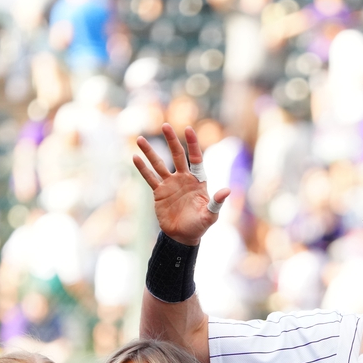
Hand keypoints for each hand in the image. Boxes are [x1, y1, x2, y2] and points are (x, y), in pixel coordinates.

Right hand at [133, 123, 229, 244]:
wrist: (183, 236)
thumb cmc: (200, 225)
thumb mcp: (210, 215)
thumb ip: (216, 202)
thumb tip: (228, 190)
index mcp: (198, 181)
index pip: (196, 159)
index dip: (193, 144)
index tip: (189, 129)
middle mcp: (183, 179)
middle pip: (177, 155)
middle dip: (171, 140)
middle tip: (165, 126)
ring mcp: (170, 184)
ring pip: (159, 164)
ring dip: (150, 152)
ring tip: (140, 139)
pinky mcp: (159, 192)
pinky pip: (150, 178)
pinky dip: (142, 168)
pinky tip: (135, 157)